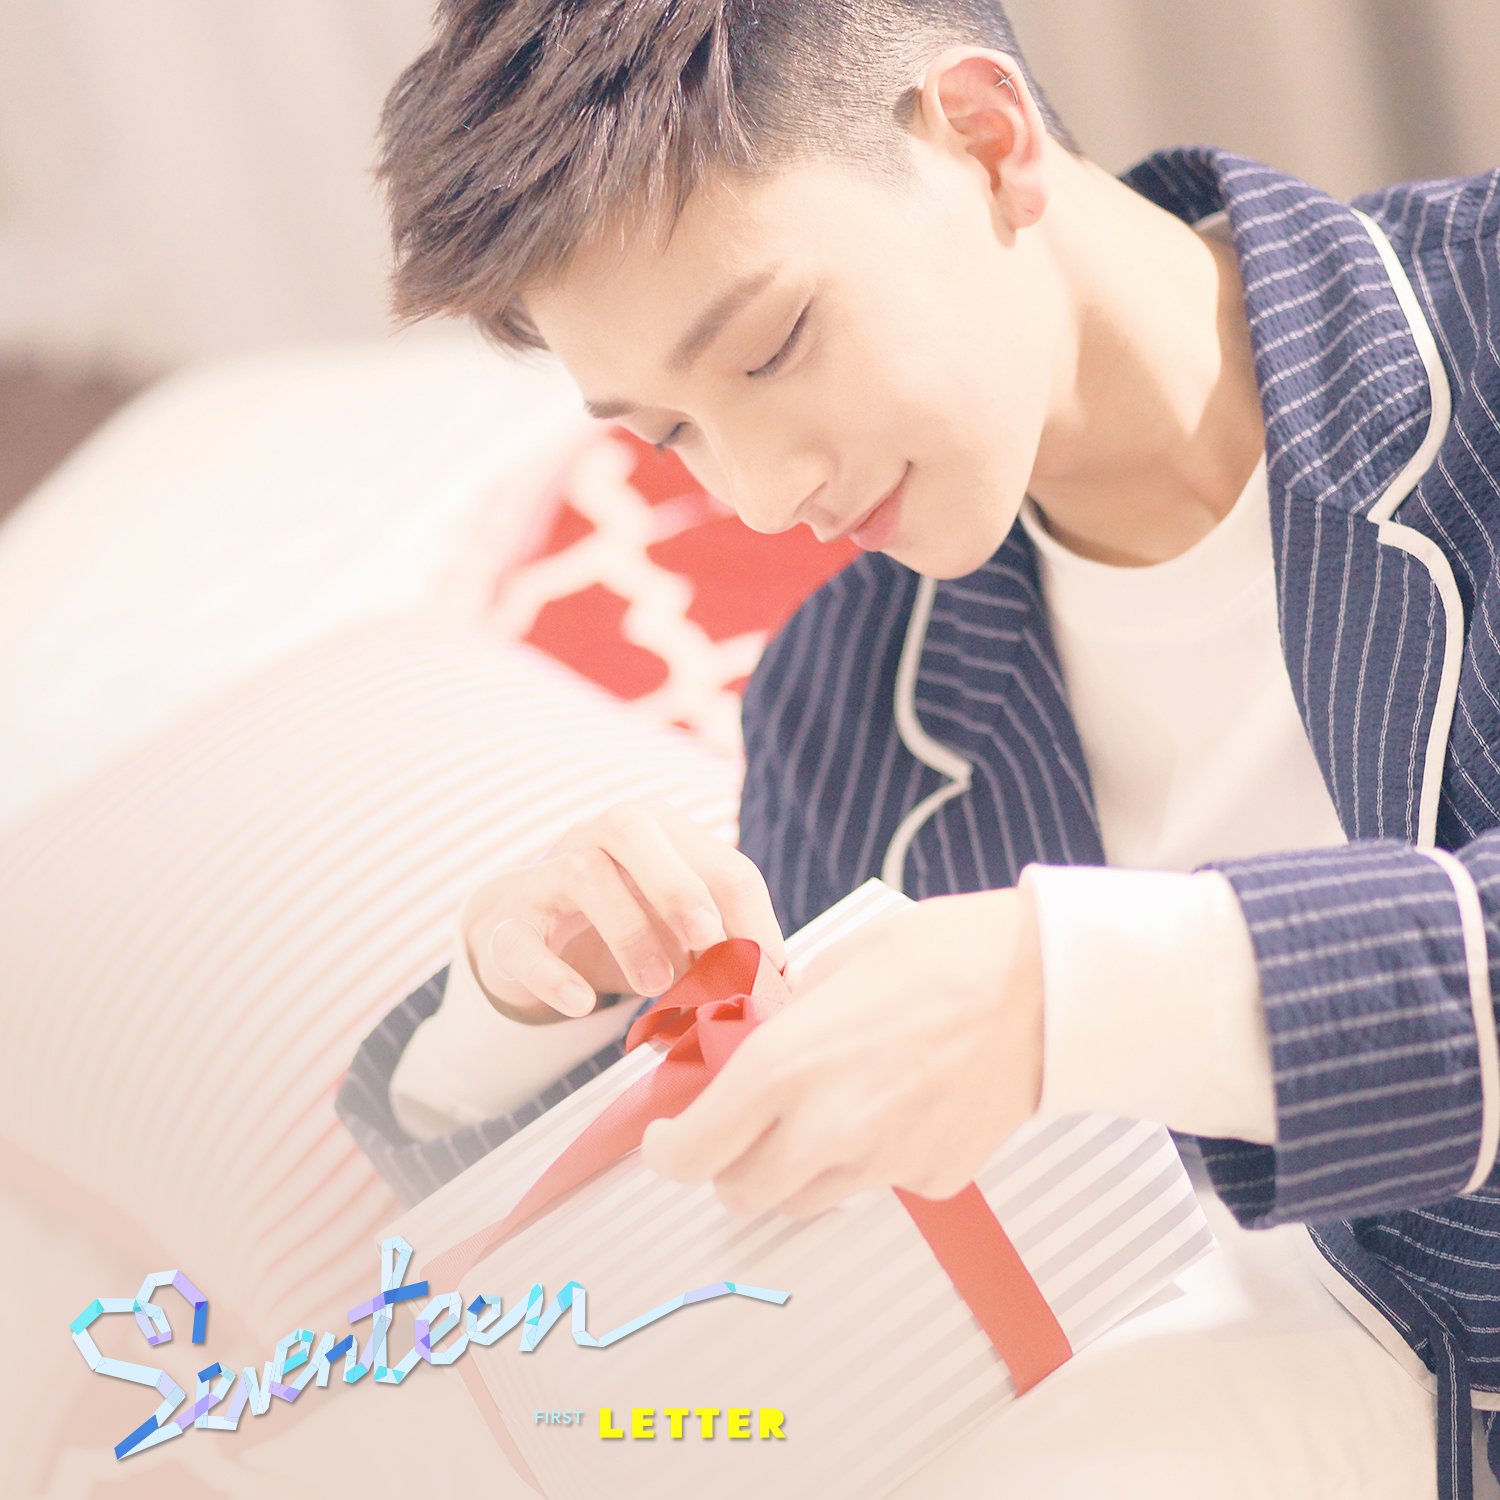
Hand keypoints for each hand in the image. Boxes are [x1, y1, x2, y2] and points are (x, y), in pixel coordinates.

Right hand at [465, 798, 787, 1023]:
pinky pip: (521, 938)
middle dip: (679, 888)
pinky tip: (582, 1004)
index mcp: (659, 833)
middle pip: (634, 828)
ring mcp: (546, 875)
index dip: (750, 915)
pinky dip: (553, 973)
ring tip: (654, 985)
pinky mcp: (508, 924)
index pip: (718, 860)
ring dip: (627, 930)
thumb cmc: (626, 928)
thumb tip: (787, 982)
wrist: (532, 937)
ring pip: (580, 873)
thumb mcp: (682, 933)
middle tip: (707, 944)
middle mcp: (599, 837)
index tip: (768, 970)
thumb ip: (728, 946)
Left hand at [640, 885, 1044, 1219]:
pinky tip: (897, 1104)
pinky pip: (876, 1185)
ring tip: (828, 1107)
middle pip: (741, 1194)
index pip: (691, 1153)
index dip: (669, 1149)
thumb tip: (745, 1050)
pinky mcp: (932, 1178)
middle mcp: (828, 1129)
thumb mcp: (833, 967)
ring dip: (794, 1170)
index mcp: (786, 1067)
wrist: (1044, 983)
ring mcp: (884, 1163)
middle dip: (731, 1163)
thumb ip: (778, 1023)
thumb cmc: (941, 954)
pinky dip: (869, 1159)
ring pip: (805, 1200)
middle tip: (746, 1122)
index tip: (671, 1133)